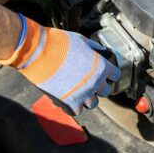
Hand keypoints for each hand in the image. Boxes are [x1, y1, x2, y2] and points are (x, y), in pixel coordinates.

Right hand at [0, 14, 119, 114]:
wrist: (38, 52)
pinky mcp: (69, 103)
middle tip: (88, 82)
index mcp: (101, 66)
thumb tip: (103, 52)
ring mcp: (83, 94)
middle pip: (106, 92)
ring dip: (86, 98)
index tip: (103, 74)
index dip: (109, 74)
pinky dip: (72, 106)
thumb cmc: (59, 43)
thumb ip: (95, 49)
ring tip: (76, 90)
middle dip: (99, 87)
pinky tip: (66, 97)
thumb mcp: (82, 40)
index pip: (115, 76)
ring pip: (92, 103)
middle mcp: (95, 82)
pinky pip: (77, 111)